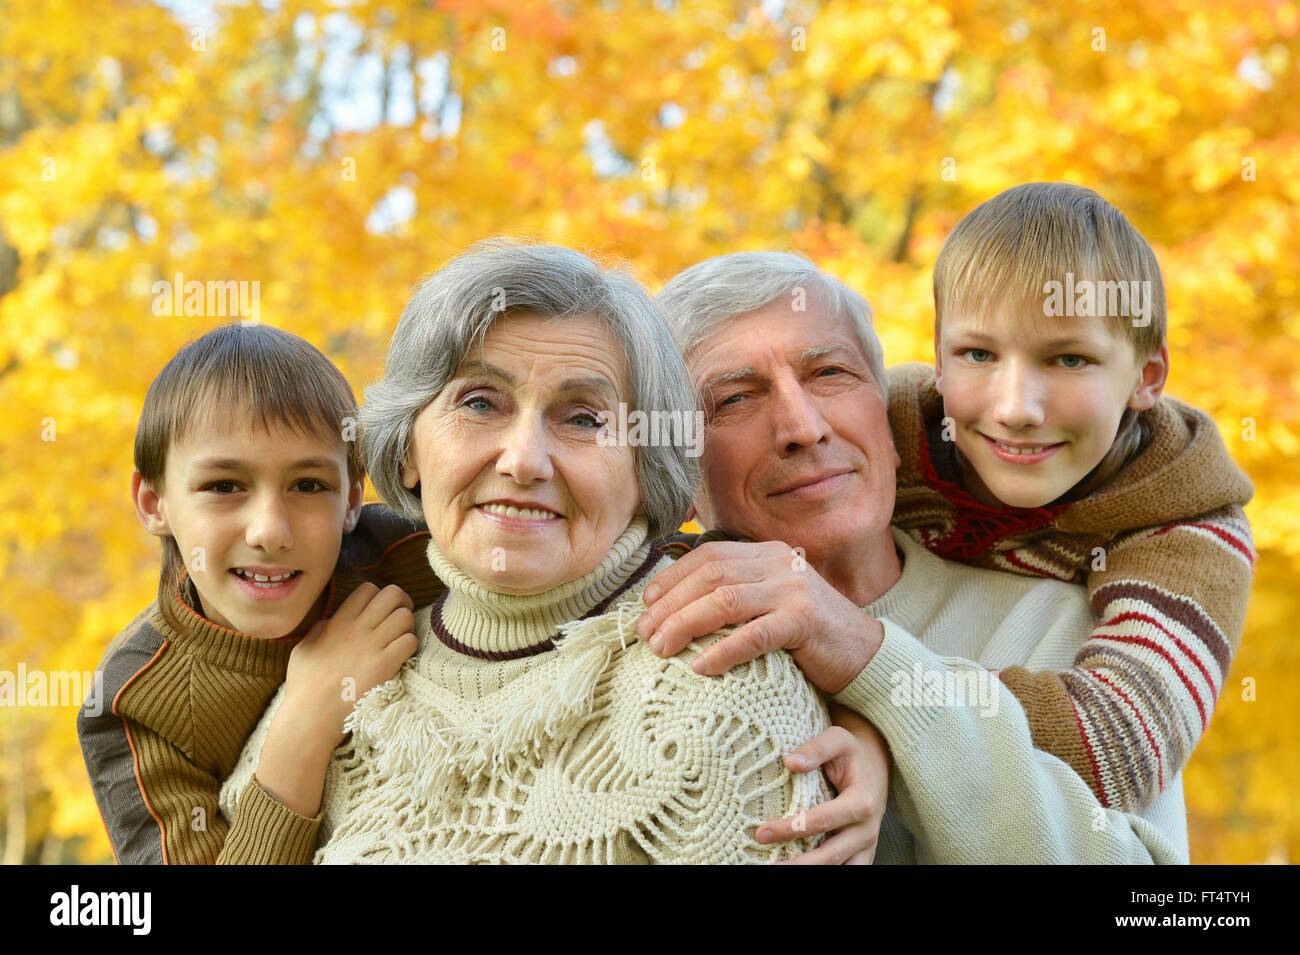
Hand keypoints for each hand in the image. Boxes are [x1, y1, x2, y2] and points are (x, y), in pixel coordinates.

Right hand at [281, 582, 417, 745]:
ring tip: (400, 639)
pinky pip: (410, 641)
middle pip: (393, 594)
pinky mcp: (384, 665)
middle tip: (399, 619)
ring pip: (405, 616)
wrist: (312, 716)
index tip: (379, 612)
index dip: (378, 596)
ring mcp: (372, 646)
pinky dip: (410, 646)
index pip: (368, 589)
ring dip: (408, 625)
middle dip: (401, 602)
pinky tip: (401, 656)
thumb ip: (319, 630)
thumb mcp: (303, 650)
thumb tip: (330, 621)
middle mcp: (357, 629)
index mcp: (338, 622)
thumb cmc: (304, 686)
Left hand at [637, 540, 883, 692]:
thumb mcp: (771, 602)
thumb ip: (737, 594)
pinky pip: (753, 634)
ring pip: (724, 601)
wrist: (865, 654)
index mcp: (766, 553)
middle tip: (645, 633)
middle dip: (670, 604)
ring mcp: (793, 590)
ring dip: (685, 625)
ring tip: (661, 649)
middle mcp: (778, 564)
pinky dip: (722, 651)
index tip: (645, 605)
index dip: (671, 578)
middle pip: (709, 576)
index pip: (708, 556)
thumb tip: (676, 607)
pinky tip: (700, 667)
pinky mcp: (804, 621)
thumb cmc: (809, 635)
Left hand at [758, 704, 889, 864]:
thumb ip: (815, 749)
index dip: (790, 828)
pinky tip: (799, 868)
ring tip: (779, 870)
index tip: (761, 833)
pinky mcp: (863, 852)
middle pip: (831, 855)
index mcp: (862, 802)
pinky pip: (848, 869)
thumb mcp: (837, 739)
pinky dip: (825, 871)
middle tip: (766, 864)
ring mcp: (867, 844)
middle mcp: (867, 829)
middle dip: (797, 863)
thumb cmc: (852, 751)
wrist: (878, 762)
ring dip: (811, 872)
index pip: (821, 821)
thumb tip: (789, 762)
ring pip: (842, 869)